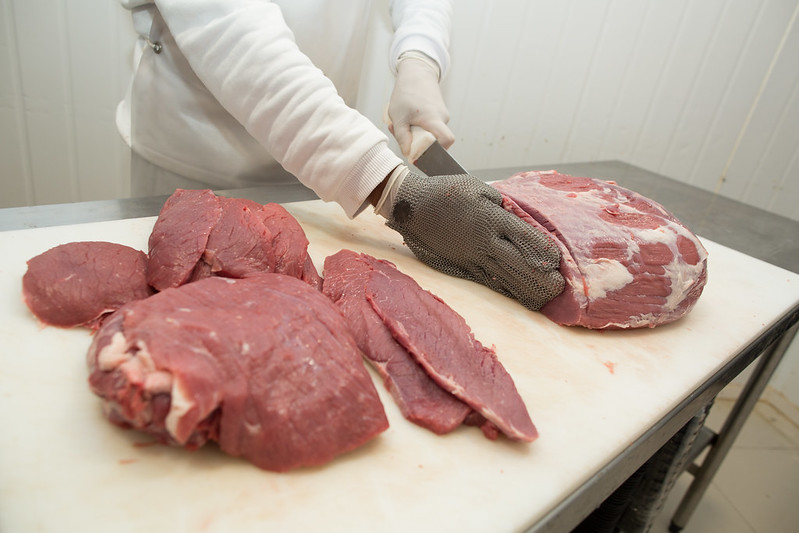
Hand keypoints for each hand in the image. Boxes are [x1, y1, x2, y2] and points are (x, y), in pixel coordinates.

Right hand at [376, 169, 564, 310]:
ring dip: (527, 289)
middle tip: (558, 287)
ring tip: (546, 298)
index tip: (557, 260)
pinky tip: (520, 298)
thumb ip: (502, 204)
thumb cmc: (447, 192)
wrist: (414, 207)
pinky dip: (507, 290)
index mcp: (491, 218)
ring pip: (505, 277)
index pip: (523, 237)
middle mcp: (484, 241)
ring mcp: (473, 256)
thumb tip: (521, 218)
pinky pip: (488, 281)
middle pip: (518, 263)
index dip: (542, 250)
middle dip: (540, 278)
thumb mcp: (478, 188)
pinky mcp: (463, 265)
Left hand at [388, 53, 454, 159]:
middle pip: (436, 140)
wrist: (416, 73)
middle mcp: (442, 117)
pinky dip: (419, 127)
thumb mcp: (398, 116)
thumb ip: (402, 137)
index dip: (439, 151)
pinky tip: (409, 119)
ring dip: (417, 134)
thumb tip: (408, 153)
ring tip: (404, 123)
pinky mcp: (438, 113)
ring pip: (432, 133)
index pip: (447, 140)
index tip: (424, 152)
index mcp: (434, 118)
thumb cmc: (406, 92)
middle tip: (404, 137)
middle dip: (420, 143)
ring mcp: (442, 115)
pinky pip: (431, 127)